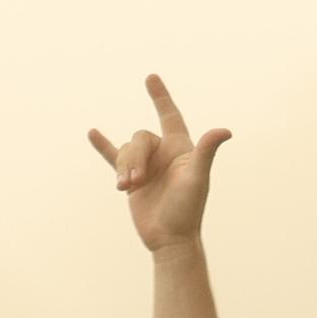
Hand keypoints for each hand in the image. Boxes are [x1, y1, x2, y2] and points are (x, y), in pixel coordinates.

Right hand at [88, 74, 228, 253]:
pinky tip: (92, 133)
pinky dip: (104, 146)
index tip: (151, 78)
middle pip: (140, 138)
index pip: (170, 115)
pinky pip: (114, 157)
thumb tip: (225, 131)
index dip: (161, 97)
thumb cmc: (187, 210)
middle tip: (136, 182)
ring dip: (124, 168)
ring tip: (126, 188)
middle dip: (135, 157)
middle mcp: (163, 154)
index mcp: (180, 149)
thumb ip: (206, 151)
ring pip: (126, 151)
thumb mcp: (196, 178)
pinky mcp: (132, 180)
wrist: (170, 239)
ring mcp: (147, 166)